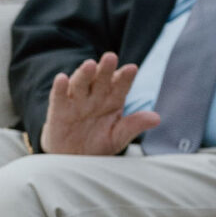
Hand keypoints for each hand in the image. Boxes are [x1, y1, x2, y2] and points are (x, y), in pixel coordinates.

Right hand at [40, 54, 159, 155]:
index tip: (132, 69)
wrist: (74, 159)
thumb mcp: (118, 136)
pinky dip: (59, 88)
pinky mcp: (59, 110)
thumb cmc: (99, 144)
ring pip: (81, 84)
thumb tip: (156, 118)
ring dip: (84, 74)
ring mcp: (77, 101)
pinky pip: (58, 97)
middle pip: (101, 79)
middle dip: (106, 69)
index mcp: (113, 99)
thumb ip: (134, 125)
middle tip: (111, 57)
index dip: (125, 77)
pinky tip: (61, 78)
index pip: (121, 85)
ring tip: (89, 65)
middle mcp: (95, 96)